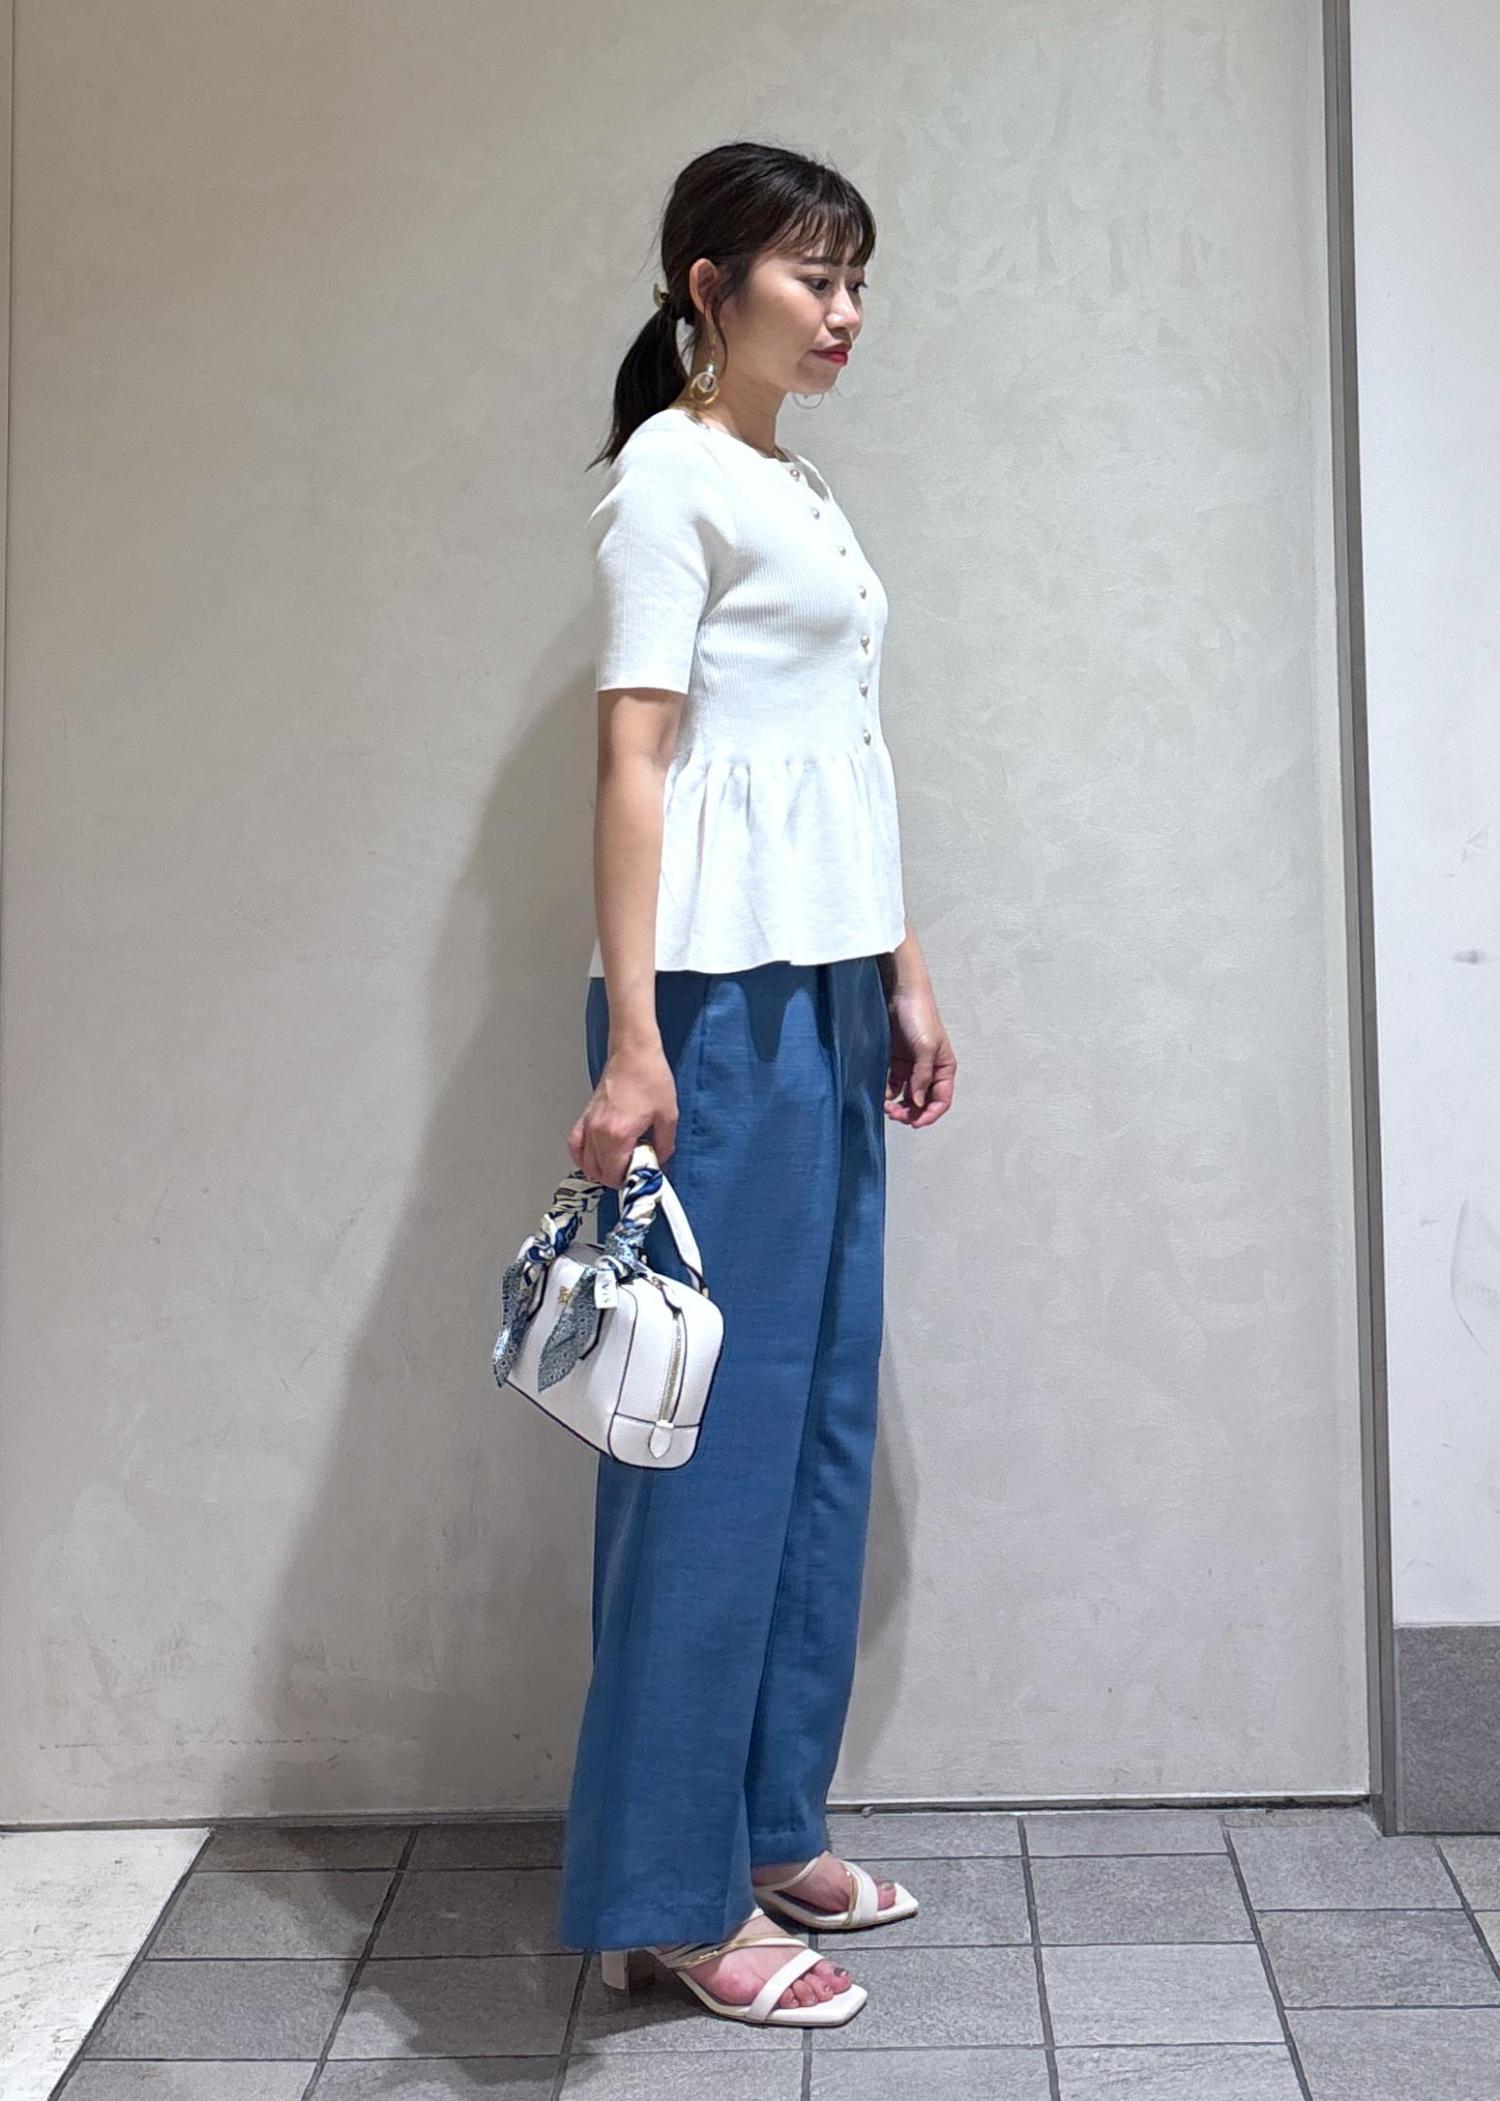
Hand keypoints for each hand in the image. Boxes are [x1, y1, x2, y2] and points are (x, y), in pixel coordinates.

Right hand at [567, 1040, 678, 1187]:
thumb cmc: (649, 1077)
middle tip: (633, 1173)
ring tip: (618, 1167)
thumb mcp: (668, 1116)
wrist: (633, 1053)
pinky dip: (582, 1157)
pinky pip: (575, 1145)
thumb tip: (660, 1160)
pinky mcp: (585, 1116)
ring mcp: (589, 1124)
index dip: (628, 1182)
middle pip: (599, 1172)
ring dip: (600, 1171)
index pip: (615, 1174)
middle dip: (616, 1179)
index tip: (641, 1178)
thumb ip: (664, 1145)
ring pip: (585, 1162)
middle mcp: (598, 1132)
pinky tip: (593, 1159)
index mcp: (618, 1134)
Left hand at [884, 984, 955, 1127]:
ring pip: (908, 1096)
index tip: (914, 1123)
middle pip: (924, 1102)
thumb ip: (922, 1077)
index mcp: (944, 1068)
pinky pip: (894, 1085)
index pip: (941, 1100)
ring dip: (899, 1106)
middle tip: (895, 1115)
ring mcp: (912, 1067)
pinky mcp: (896, 1061)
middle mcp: (930, 1070)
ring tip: (886, 1107)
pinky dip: (888, 1094)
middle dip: (911, 1112)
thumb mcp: (925, 1048)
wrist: (901, 993)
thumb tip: (919, 1102)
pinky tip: (882, 1095)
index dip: (930, 1115)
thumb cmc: (919, 1015)